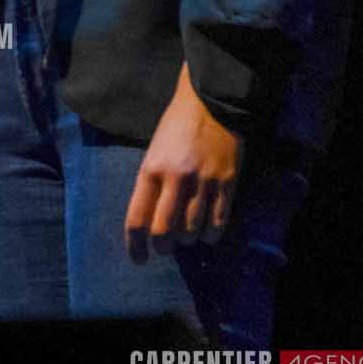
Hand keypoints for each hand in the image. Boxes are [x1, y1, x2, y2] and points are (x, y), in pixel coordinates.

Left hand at [125, 63, 242, 259]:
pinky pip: (218, 221)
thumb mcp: (154, 152)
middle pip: (164, 231)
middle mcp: (175, 179)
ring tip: (187, 236)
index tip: (138, 260)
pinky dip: (210, 234)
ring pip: (192, 230)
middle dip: (162, 248)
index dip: (135, 246)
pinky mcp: (227, 183)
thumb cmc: (176, 127)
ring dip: (188, 240)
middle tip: (164, 249)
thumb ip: (152, 184)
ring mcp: (203, 182)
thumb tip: (151, 221)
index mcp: (150, 170)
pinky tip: (206, 234)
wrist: (211, 103)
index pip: (137, 218)